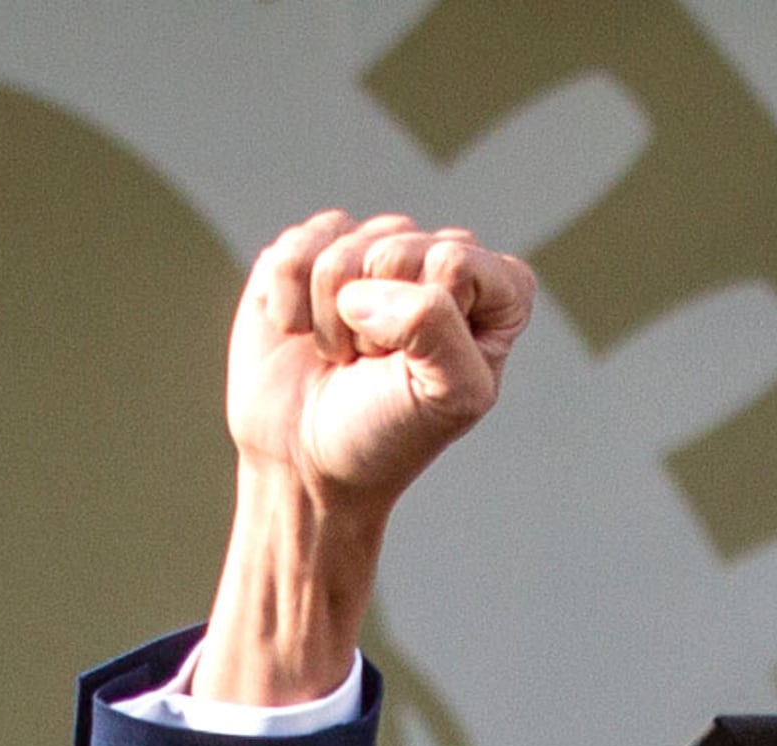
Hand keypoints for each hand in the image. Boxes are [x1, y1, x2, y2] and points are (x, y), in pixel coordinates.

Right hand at [197, 211, 535, 701]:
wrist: (298, 479)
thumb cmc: (381, 451)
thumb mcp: (449, 396)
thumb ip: (439, 319)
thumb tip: (369, 288)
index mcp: (487, 307)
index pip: (478, 258)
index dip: (441, 305)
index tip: (413, 368)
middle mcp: (433, 276)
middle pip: (412, 237)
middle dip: (378, 310)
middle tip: (366, 371)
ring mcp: (368, 265)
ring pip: (355, 235)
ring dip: (331, 311)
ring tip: (332, 361)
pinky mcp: (308, 262)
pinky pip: (304, 236)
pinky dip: (289, 293)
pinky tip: (301, 339)